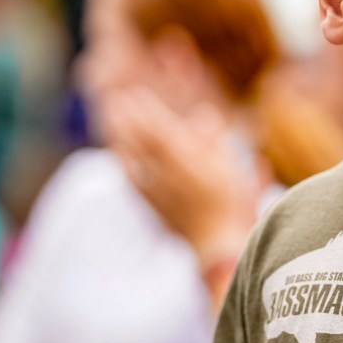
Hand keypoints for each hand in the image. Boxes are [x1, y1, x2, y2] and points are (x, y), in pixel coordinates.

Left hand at [99, 87, 268, 274]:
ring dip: (118, 138)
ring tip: (109, 123)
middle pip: (138, 140)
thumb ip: (215, 139)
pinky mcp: (154, 206)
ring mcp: (156, 190)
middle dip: (125, 119)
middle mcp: (165, 172)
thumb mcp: (232, 167)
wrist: (219, 247)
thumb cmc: (233, 205)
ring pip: (130, 158)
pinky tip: (121, 160)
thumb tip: (204, 115)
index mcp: (186, 159)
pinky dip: (125, 164)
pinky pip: (133, 180)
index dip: (143, 110)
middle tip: (113, 102)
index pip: (156, 128)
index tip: (132, 95)